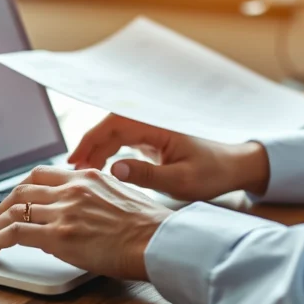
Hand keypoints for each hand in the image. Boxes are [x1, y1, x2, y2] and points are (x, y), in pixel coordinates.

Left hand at [0, 166, 172, 280]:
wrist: (159, 241)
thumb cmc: (149, 227)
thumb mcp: (120, 198)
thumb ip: (95, 198)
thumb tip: (78, 213)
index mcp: (87, 176)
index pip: (42, 174)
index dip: (22, 188)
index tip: (14, 201)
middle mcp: (72, 188)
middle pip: (21, 189)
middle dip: (1, 206)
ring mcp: (64, 210)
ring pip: (13, 210)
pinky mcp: (59, 235)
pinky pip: (15, 233)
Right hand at [68, 114, 269, 199]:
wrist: (232, 167)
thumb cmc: (212, 172)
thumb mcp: (181, 180)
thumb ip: (147, 175)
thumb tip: (115, 169)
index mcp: (157, 125)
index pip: (114, 125)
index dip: (90, 140)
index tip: (75, 160)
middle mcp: (151, 123)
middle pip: (109, 127)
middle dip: (88, 146)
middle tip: (72, 170)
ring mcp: (150, 130)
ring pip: (113, 134)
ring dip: (95, 150)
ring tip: (80, 172)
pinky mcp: (150, 140)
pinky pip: (121, 141)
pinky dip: (106, 153)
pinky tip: (97, 169)